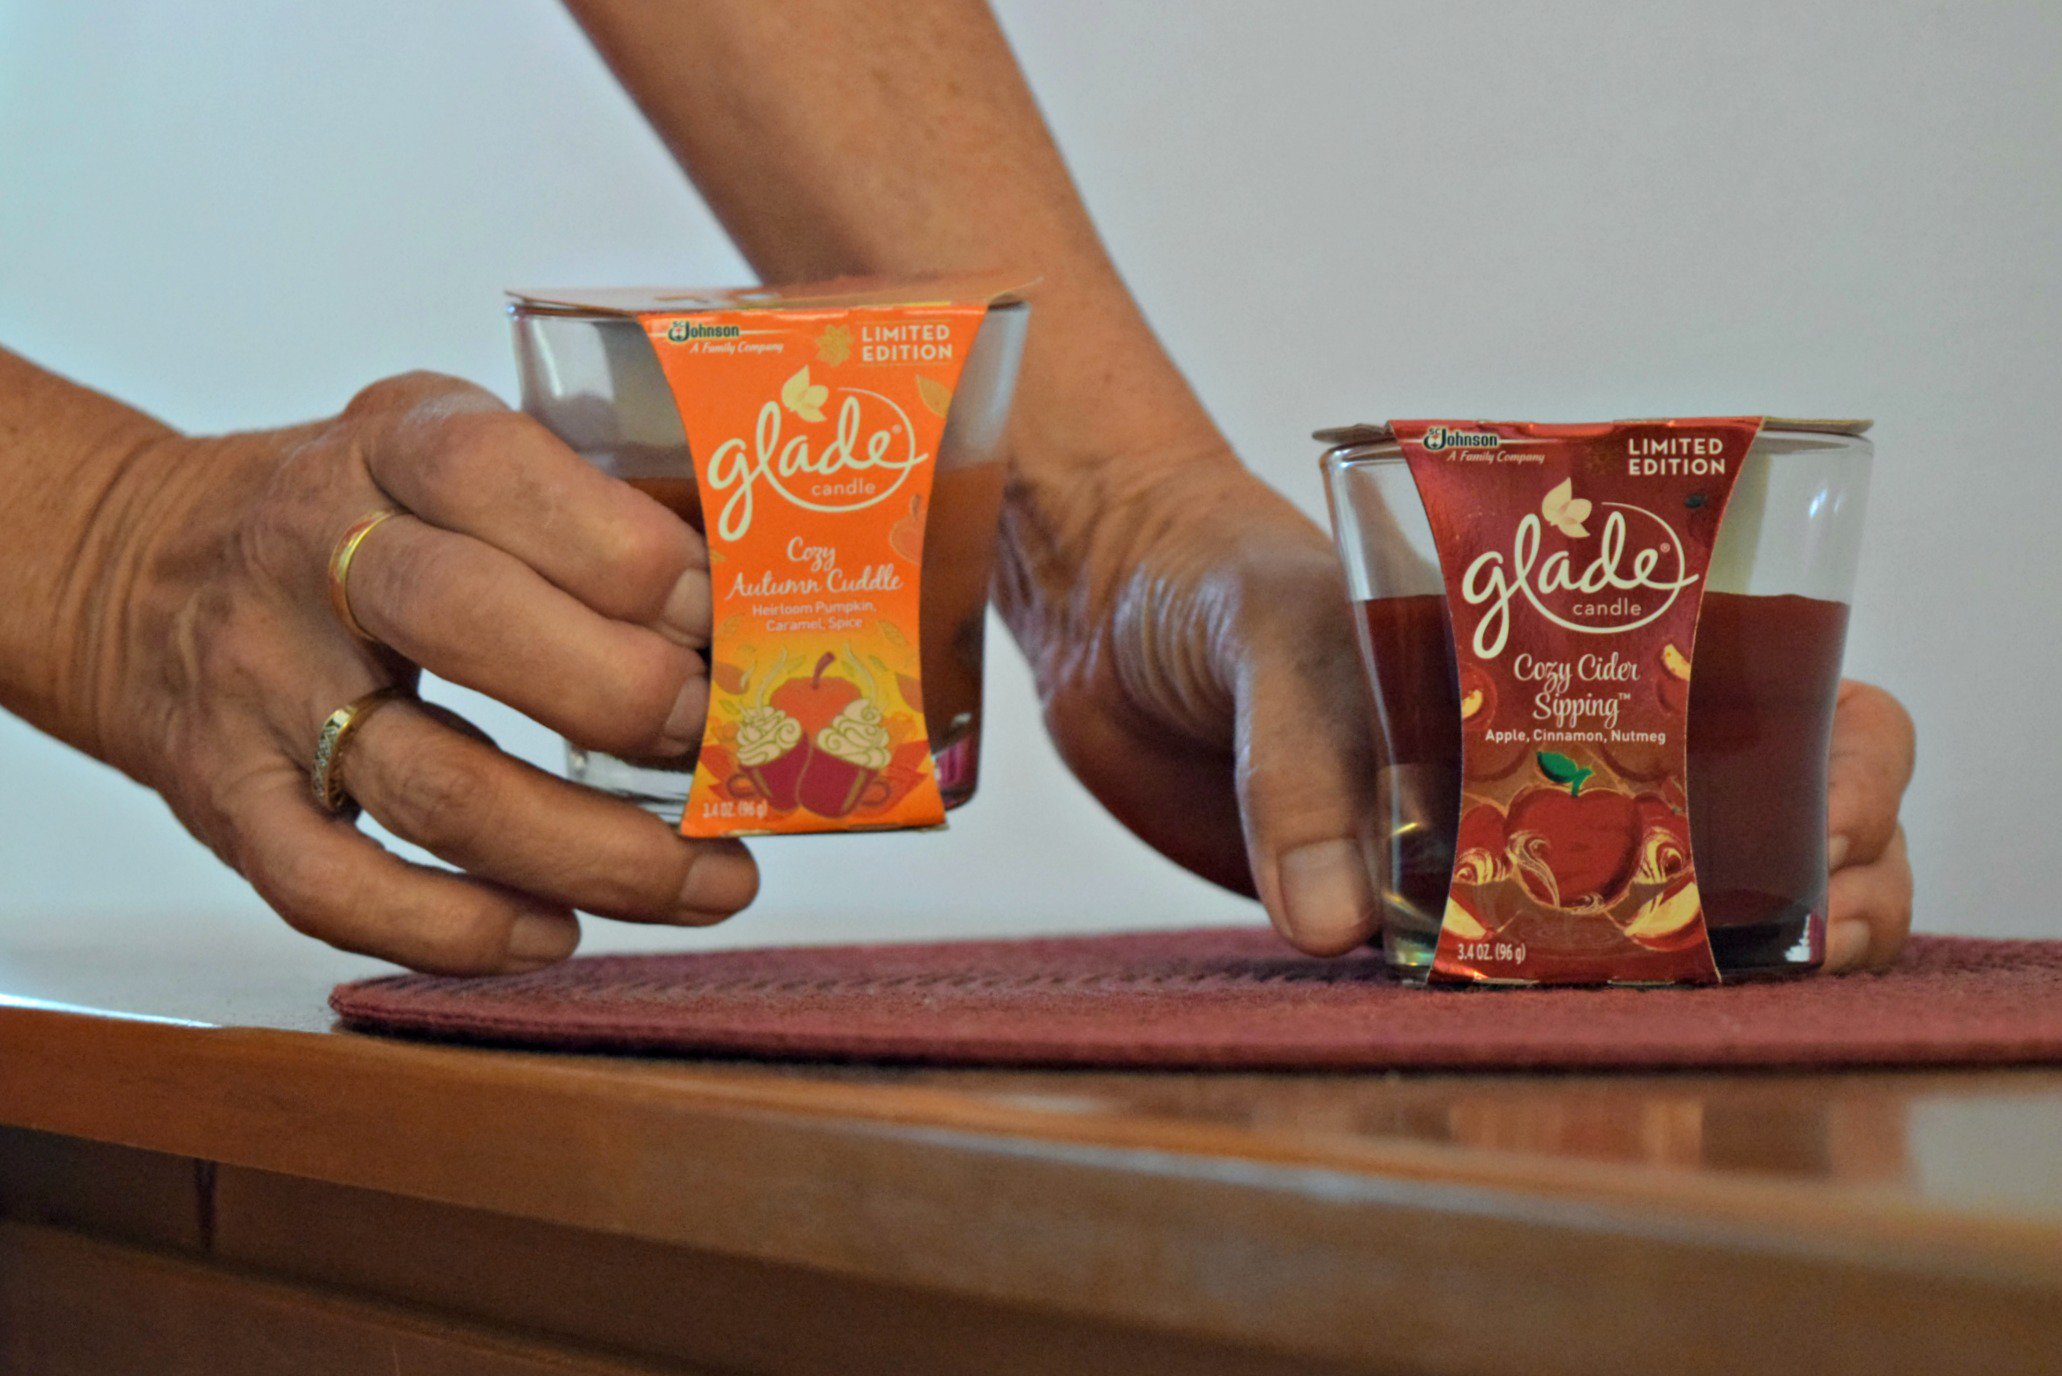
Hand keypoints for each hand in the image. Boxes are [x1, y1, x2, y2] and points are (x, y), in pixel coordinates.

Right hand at [89, 372, 753, 972]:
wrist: (134, 571)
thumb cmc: (353, 518)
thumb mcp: (442, 448)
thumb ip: (576, 501)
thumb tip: (753, 599)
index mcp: (386, 445)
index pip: (494, 474)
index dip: (622, 552)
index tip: (722, 618)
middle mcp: (311, 556)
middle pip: (464, 622)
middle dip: (623, 696)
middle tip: (727, 745)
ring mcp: (262, 687)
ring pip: (434, 786)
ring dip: (594, 852)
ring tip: (713, 879)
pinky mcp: (227, 801)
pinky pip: (332, 890)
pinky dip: (456, 932)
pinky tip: (554, 935)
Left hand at [1010, 456, 1917, 970]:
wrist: (1098, 613)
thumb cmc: (1208, 572)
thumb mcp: (1273, 625)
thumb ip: (1301, 757)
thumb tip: (1324, 923)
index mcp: (1568, 643)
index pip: (1766, 689)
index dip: (1840, 753)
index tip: (1838, 814)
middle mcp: (1548, 743)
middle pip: (1743, 818)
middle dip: (1820, 876)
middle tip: (1813, 933)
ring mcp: (1480, 832)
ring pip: (1636, 908)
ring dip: (1708, 960)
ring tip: (1730, 1000)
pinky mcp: (1391, 906)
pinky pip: (1488, 969)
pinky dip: (1535, 1010)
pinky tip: (1564, 1044)